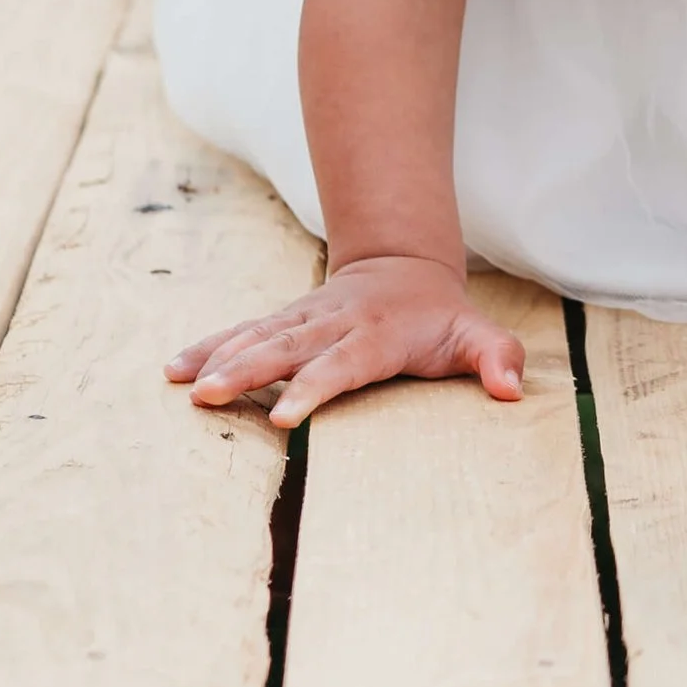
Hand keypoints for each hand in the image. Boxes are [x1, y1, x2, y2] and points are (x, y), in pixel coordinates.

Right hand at [165, 253, 525, 430]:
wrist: (402, 268)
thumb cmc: (440, 318)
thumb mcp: (477, 334)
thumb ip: (497, 358)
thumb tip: (512, 389)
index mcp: (377, 334)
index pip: (342, 364)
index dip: (314, 387)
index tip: (285, 417)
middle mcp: (332, 322)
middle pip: (286, 348)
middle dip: (247, 371)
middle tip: (209, 395)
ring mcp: (302, 319)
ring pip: (257, 336)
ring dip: (218, 358)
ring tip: (182, 383)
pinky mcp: (282, 321)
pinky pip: (241, 333)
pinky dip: (208, 347)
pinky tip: (175, 369)